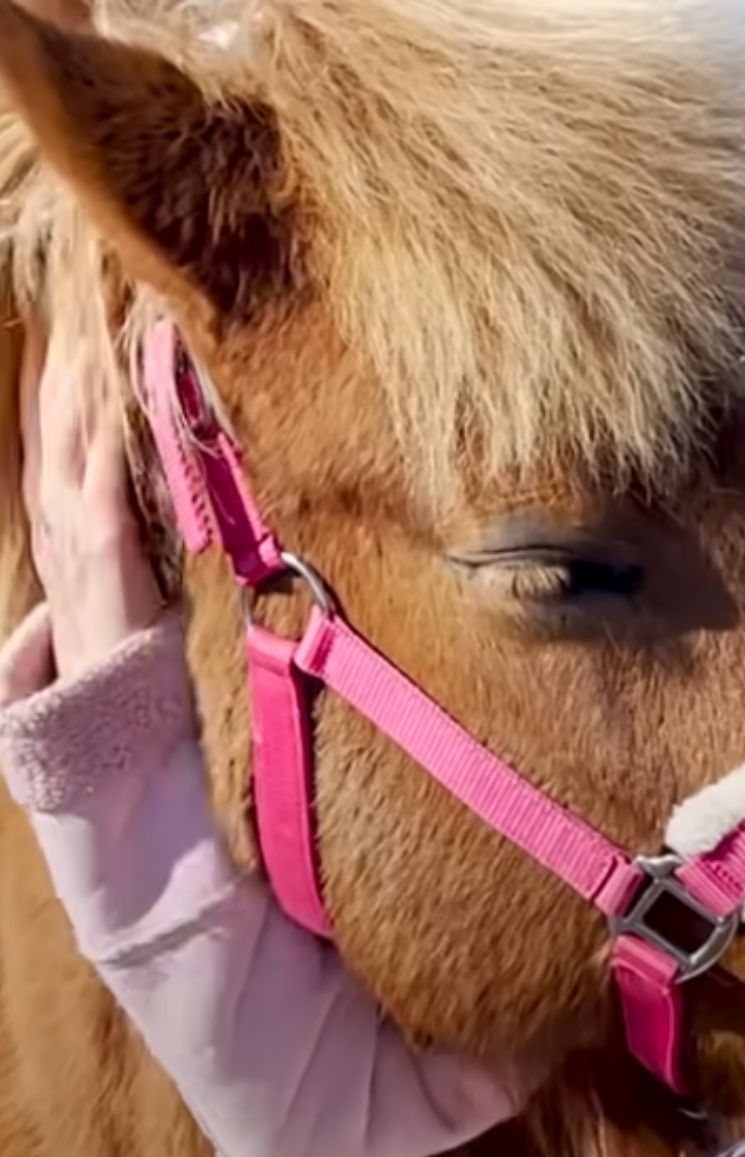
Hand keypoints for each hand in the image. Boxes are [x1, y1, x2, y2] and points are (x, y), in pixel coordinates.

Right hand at [19, 319, 160, 681]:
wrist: (108, 690)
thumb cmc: (115, 625)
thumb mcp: (104, 558)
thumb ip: (107, 511)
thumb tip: (127, 464)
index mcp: (50, 512)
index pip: (42, 428)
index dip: (43, 376)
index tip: (52, 325)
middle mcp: (51, 510)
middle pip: (49, 418)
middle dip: (55, 359)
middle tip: (68, 303)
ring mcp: (72, 526)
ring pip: (67, 435)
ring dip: (76, 380)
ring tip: (83, 327)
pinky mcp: (105, 542)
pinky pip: (102, 476)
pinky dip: (105, 434)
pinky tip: (111, 397)